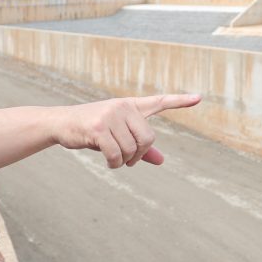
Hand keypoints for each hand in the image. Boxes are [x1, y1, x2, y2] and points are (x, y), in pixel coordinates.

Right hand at [54, 94, 200, 167]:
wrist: (62, 124)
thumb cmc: (93, 130)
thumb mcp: (119, 135)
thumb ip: (141, 147)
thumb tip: (162, 161)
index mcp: (131, 106)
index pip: (159, 102)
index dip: (180, 101)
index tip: (199, 98)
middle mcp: (123, 107)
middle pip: (148, 139)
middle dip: (139, 155)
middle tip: (129, 160)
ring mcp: (110, 116)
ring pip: (131, 149)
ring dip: (124, 161)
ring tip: (114, 159)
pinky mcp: (98, 128)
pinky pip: (116, 154)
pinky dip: (114, 164)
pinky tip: (109, 162)